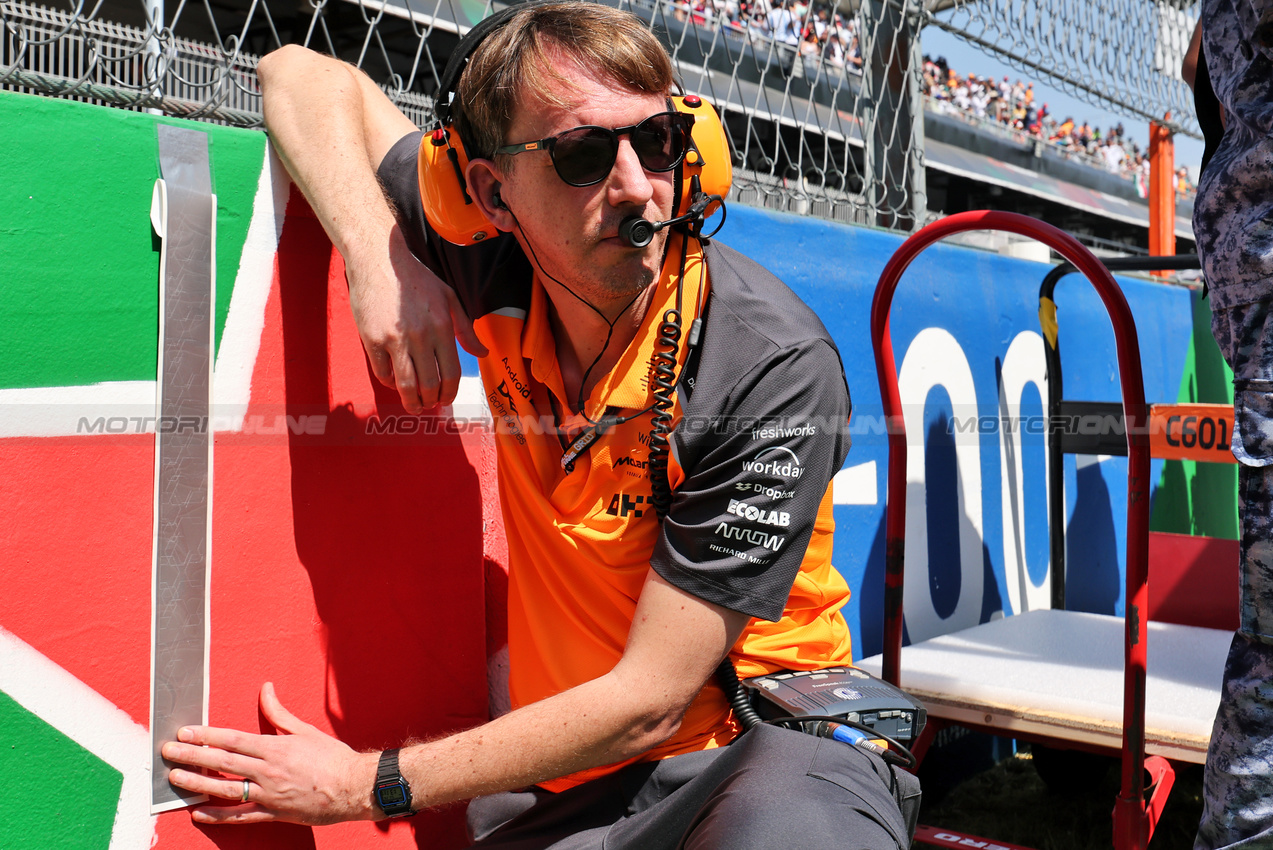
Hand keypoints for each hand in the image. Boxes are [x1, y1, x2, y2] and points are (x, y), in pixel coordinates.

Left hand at [162, 682, 378, 824]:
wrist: (354, 787)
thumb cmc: (332, 757)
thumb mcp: (305, 730)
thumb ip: (279, 713)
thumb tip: (265, 689)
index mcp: (275, 748)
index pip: (233, 740)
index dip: (206, 736)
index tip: (185, 732)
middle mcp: (268, 772)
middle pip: (223, 763)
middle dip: (192, 757)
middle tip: (168, 752)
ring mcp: (269, 795)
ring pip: (225, 790)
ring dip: (197, 785)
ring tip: (175, 779)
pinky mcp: (274, 813)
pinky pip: (240, 816)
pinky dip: (217, 816)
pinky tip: (198, 812)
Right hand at [348, 226, 487, 412]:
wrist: (379, 260)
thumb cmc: (417, 278)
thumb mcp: (448, 297)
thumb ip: (466, 328)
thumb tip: (483, 352)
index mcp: (442, 326)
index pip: (452, 373)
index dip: (450, 393)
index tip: (446, 400)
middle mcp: (420, 336)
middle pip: (429, 384)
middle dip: (432, 401)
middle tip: (430, 405)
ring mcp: (394, 339)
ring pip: (406, 384)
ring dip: (412, 401)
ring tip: (414, 405)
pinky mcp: (372, 339)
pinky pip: (383, 373)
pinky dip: (390, 383)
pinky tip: (395, 383)